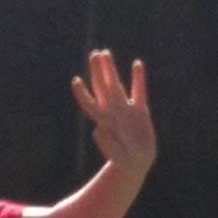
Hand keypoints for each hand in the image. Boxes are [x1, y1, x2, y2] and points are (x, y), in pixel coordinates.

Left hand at [72, 51, 155, 179]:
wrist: (135, 165)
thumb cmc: (122, 162)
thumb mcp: (115, 156)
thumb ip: (106, 143)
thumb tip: (99, 128)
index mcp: (104, 122)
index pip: (90, 103)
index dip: (82, 93)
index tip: (76, 80)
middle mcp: (112, 112)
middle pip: (102, 87)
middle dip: (97, 71)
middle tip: (95, 54)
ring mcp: (126, 110)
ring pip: (117, 84)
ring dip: (110, 70)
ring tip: (106, 53)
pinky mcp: (141, 112)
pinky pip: (139, 91)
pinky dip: (138, 78)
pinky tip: (137, 64)